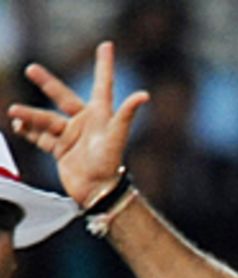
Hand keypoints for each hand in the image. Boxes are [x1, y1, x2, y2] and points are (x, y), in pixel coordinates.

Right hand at [8, 41, 148, 207]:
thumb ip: (127, 114)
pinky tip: (19, 127)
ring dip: (30, 116)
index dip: (104, 65)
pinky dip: (29, 132)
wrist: (98, 192)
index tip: (107, 46)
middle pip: (62, 97)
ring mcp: (71, 136)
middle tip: (32, 70)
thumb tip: (143, 95)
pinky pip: (41, 137)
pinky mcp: (61, 150)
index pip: (103, 84)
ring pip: (46, 120)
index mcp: (100, 115)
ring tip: (15, 112)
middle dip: (47, 83)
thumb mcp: (117, 136)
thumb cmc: (110, 163)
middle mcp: (84, 122)